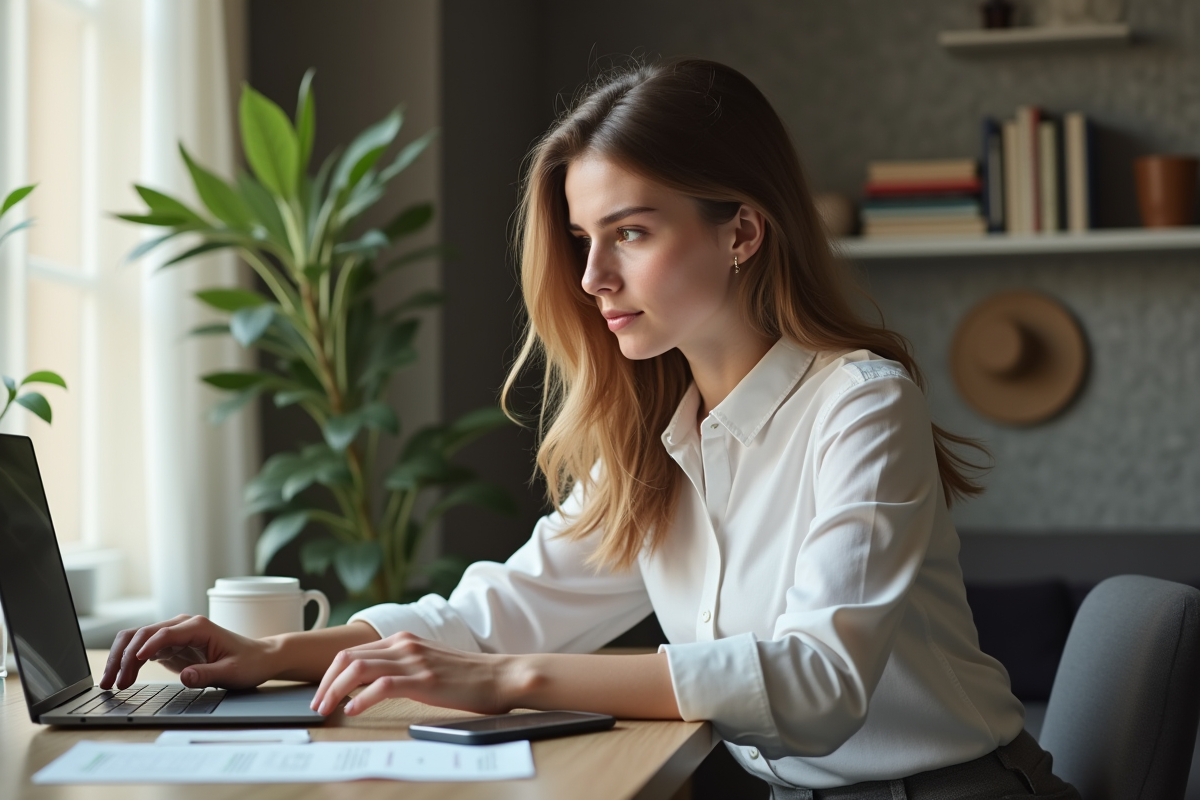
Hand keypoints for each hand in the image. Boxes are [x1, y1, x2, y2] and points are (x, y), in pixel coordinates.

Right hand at [100, 615, 276, 690]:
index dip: (145, 648)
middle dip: (123, 657)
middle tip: (112, 683)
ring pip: (137, 640)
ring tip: (110, 684)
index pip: (163, 633)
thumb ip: (207, 674)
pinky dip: (128, 663)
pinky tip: (120, 679)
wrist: (258, 658)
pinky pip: (143, 651)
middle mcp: (183, 626)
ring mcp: (174, 635)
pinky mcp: (170, 647)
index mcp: (198, 627)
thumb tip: (185, 677)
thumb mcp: (232, 672)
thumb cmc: (249, 662)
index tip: (130, 666)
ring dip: (120, 659)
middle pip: (143, 634)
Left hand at [310, 632, 521, 716]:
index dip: (330, 673)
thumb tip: (370, 685)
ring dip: (335, 690)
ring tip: (327, 709)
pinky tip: (354, 710)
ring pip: (359, 668)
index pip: (352, 651)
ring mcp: (414, 661)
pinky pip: (382, 686)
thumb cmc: (467, 676)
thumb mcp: (428, 662)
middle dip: (325, 682)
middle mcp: (405, 645)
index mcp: (403, 639)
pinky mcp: (425, 680)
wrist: (500, 676)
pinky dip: (362, 698)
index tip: (322, 693)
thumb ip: (402, 666)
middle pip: (348, 657)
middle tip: (317, 705)